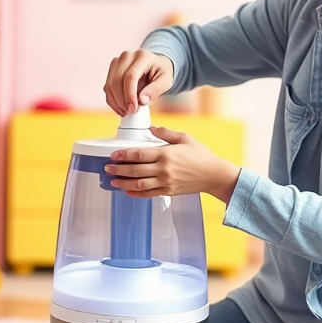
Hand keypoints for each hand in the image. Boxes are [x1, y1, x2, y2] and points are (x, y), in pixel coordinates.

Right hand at [103, 50, 173, 115]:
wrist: (156, 65)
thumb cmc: (161, 73)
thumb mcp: (166, 81)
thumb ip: (155, 90)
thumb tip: (142, 101)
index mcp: (142, 56)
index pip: (130, 76)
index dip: (130, 94)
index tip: (133, 108)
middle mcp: (127, 56)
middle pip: (117, 80)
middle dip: (122, 100)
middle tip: (130, 112)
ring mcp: (118, 61)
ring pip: (110, 84)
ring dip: (115, 101)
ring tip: (125, 112)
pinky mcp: (112, 69)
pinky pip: (107, 87)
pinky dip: (112, 100)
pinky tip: (120, 108)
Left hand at [106, 127, 239, 203]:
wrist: (213, 175)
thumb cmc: (201, 155)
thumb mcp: (185, 138)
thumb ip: (166, 133)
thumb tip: (151, 128)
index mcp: (166, 154)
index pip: (139, 154)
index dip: (123, 155)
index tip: (113, 155)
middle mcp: (163, 169)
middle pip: (135, 170)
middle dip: (119, 169)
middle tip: (108, 168)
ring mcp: (165, 182)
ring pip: (139, 184)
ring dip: (123, 183)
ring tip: (113, 181)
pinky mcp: (168, 191)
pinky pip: (148, 194)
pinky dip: (136, 193)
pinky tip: (127, 191)